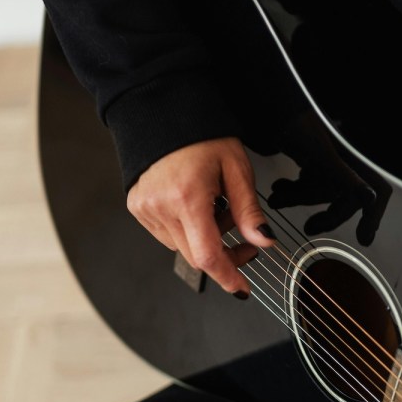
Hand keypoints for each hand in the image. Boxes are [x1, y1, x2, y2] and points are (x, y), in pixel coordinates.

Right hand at [126, 137, 274, 295]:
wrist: (163, 111)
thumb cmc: (202, 135)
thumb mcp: (236, 169)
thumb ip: (249, 210)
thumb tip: (264, 241)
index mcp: (187, 198)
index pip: (208, 256)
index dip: (228, 277)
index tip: (242, 289)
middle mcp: (160, 207)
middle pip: (197, 256)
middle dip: (226, 256)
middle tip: (247, 240)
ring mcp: (145, 209)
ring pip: (182, 247)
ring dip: (206, 241)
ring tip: (218, 210)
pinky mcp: (137, 207)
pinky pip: (167, 234)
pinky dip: (187, 230)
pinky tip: (196, 207)